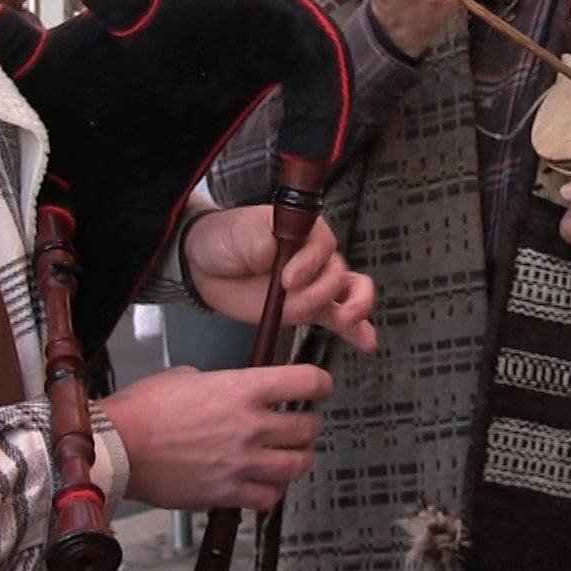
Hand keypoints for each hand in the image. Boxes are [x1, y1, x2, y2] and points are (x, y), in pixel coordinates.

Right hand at [104, 364, 332, 508]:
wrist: (118, 447)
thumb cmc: (144, 409)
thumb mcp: (188, 376)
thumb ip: (221, 383)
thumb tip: (229, 389)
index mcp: (242, 389)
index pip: (305, 382)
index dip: (320, 383)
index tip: (320, 386)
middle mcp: (250, 425)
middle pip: (308, 428)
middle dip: (310, 425)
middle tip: (304, 424)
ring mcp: (241, 462)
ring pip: (296, 465)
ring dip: (299, 458)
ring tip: (293, 455)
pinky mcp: (227, 493)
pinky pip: (268, 497)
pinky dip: (273, 490)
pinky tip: (266, 482)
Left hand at [184, 205, 377, 352]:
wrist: (205, 266)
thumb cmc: (224, 239)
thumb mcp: (236, 232)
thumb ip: (254, 241)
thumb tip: (268, 250)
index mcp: (302, 229)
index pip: (322, 244)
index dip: (309, 263)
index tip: (286, 277)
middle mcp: (314, 256)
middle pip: (337, 272)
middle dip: (319, 290)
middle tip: (292, 296)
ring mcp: (312, 283)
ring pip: (348, 293)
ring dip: (350, 307)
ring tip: (347, 319)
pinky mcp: (306, 308)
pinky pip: (338, 319)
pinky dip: (356, 330)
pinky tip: (366, 342)